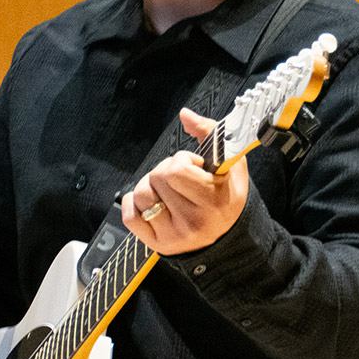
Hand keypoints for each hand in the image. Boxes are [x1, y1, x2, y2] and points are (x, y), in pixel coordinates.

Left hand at [121, 107, 247, 254]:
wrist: (227, 235)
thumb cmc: (226, 196)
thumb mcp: (229, 163)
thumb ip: (209, 132)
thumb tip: (185, 114)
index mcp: (214, 201)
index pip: (177, 169)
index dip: (182, 160)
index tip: (194, 166)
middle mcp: (194, 221)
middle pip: (157, 177)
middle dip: (166, 171)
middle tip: (181, 180)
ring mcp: (174, 235)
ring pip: (141, 194)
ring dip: (149, 186)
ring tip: (166, 190)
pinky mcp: (157, 243)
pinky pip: (130, 216)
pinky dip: (134, 204)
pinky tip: (152, 202)